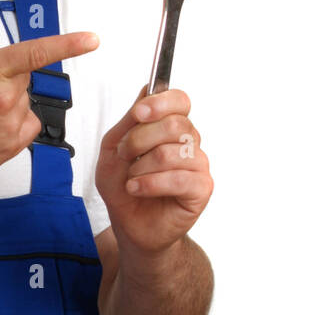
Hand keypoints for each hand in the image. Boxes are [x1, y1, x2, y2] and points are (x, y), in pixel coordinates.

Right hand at [0, 25, 99, 184]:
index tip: (92, 40)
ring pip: (24, 101)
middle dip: (7, 76)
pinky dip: (14, 121)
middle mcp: (2, 96)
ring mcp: (9, 123)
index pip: (35, 52)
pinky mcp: (11, 146)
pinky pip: (27, 124)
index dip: (68, 44)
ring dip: (8, 101)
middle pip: (24, 76)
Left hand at [96, 85, 213, 255]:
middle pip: (175, 124)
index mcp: (171, 127)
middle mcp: (189, 142)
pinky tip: (137, 189)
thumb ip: (129, 121)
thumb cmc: (124, 187)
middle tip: (124, 155)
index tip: (139, 113)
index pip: (180, 100)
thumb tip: (148, 90)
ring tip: (131, 178)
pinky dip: (150, 184)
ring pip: (172, 153)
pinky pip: (179, 178)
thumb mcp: (113, 150)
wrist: (129, 225)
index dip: (161, 102)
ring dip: (141, 167)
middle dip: (139, 140)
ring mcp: (198, 165)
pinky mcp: (202, 189)